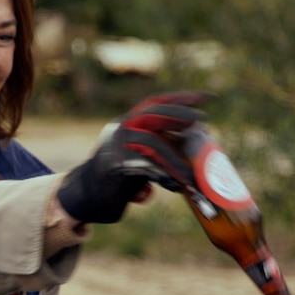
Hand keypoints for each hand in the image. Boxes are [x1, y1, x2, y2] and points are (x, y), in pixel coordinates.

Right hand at [56, 91, 211, 222]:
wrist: (87, 197)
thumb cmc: (120, 179)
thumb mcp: (142, 156)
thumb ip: (161, 146)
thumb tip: (198, 144)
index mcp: (129, 123)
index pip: (156, 103)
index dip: (182, 98)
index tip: (208, 97)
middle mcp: (120, 128)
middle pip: (153, 114)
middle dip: (179, 115)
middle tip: (203, 121)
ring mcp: (114, 145)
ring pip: (152, 143)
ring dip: (176, 160)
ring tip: (193, 177)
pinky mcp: (113, 165)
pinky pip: (144, 167)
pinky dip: (163, 176)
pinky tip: (175, 186)